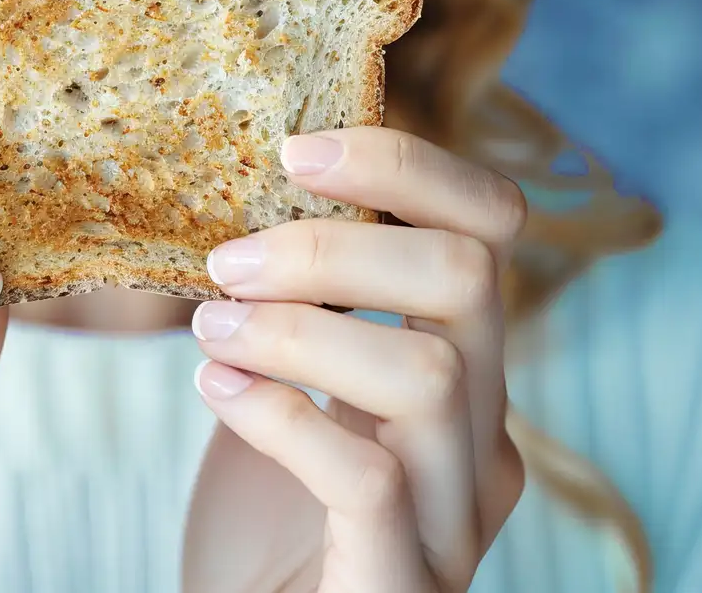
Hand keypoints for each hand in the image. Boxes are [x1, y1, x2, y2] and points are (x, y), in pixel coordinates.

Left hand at [182, 128, 528, 592]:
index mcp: (467, 372)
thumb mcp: (292, 385)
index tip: (296, 151)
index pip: (491, 226)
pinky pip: (369, 481)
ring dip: (298, 330)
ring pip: (426, 373)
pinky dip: (280, 417)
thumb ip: (297, 305)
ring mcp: (454, 517)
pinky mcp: (402, 583)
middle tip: (227, 259)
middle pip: (467, 279)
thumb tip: (237, 192)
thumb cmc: (268, 522)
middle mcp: (483, 438)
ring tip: (210, 329)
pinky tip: (217, 393)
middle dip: (336, 244)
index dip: (406, 164)